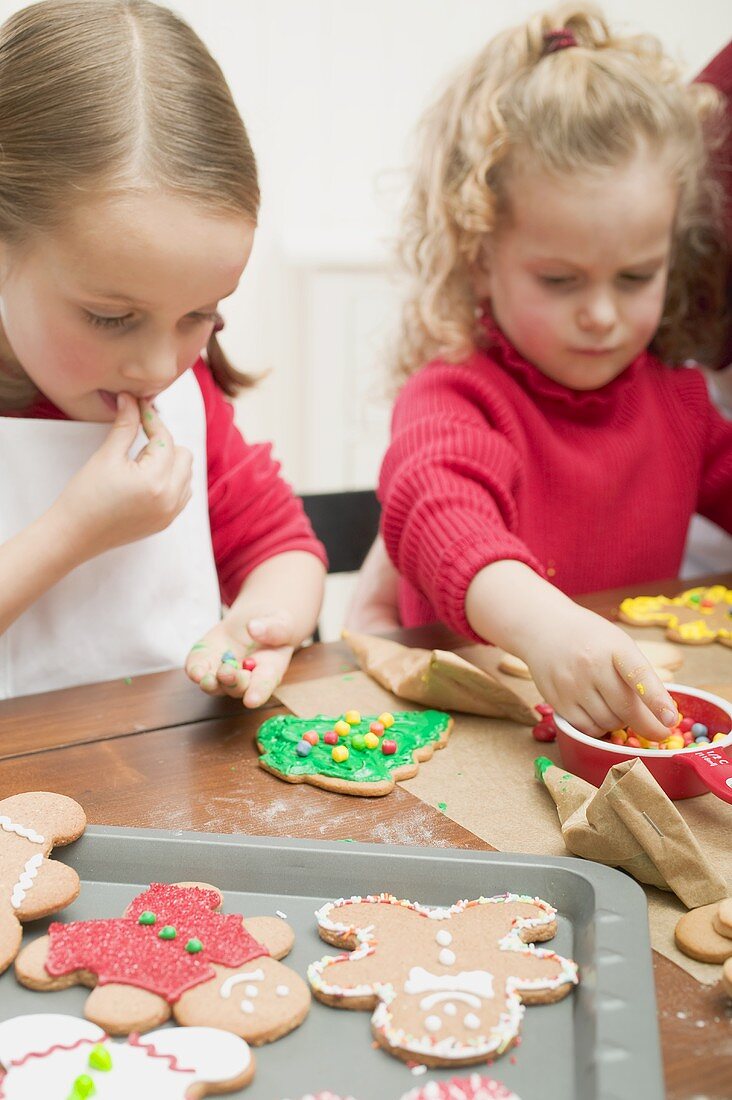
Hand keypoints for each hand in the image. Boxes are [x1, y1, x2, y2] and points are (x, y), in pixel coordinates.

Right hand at [55, 394, 192, 558]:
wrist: (73, 535)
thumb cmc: (85, 497)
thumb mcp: (106, 456)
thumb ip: (125, 425)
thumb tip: (131, 400)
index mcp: (156, 481)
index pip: (165, 440)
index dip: (152, 420)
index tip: (140, 408)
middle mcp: (170, 499)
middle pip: (184, 455)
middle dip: (164, 443)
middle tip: (139, 438)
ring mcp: (170, 514)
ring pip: (186, 475)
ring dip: (170, 462)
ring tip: (142, 460)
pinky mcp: (165, 523)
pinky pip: (182, 494)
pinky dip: (171, 481)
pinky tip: (148, 478)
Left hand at [186, 612, 295, 707]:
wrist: (253, 622)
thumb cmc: (274, 626)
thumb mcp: (282, 623)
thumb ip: (274, 629)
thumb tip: (254, 628)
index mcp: (269, 670)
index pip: (264, 685)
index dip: (258, 693)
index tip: (251, 700)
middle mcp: (245, 678)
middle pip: (237, 688)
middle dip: (231, 683)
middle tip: (227, 672)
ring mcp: (223, 672)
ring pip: (216, 686)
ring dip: (210, 684)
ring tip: (206, 677)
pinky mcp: (205, 662)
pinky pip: (197, 670)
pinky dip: (195, 671)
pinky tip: (195, 670)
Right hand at [522, 605, 677, 740]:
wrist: (545, 627)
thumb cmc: (591, 638)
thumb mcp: (618, 643)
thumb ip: (636, 674)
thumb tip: (658, 713)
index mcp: (614, 647)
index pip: (638, 675)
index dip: (657, 700)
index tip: (672, 720)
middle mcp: (591, 665)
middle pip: (625, 708)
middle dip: (648, 726)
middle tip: (660, 733)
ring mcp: (572, 684)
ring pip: (607, 722)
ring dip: (620, 723)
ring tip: (618, 710)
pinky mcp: (557, 700)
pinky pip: (586, 728)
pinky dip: (599, 727)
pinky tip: (600, 714)